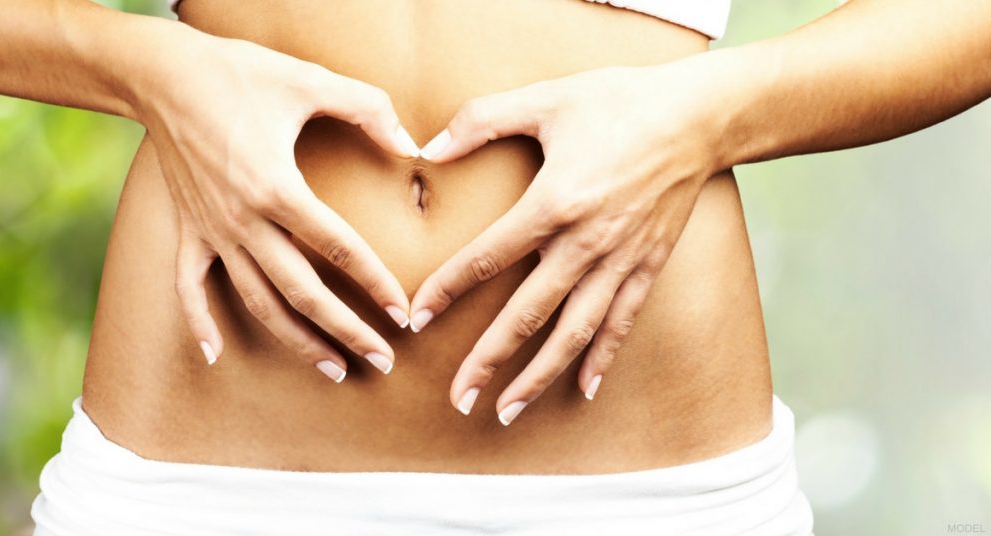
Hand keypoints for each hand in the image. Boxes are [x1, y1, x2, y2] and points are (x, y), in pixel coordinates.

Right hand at [136, 29, 420, 378]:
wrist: (161, 73)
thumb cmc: (239, 73)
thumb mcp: (309, 81)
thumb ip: (369, 109)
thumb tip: (413, 145)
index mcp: (278, 188)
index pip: (339, 249)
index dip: (376, 284)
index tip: (403, 315)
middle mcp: (244, 220)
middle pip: (303, 292)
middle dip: (347, 331)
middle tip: (382, 361)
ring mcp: (213, 231)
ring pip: (257, 301)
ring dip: (296, 340)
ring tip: (332, 369)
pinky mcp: (187, 231)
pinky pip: (189, 288)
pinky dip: (200, 323)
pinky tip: (215, 355)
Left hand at [411, 60, 723, 422]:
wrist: (700, 117)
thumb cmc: (620, 101)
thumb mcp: (547, 98)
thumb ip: (481, 120)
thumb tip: (428, 149)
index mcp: (554, 203)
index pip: (486, 258)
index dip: (446, 290)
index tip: (417, 319)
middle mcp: (586, 243)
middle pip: (526, 314)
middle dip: (488, 360)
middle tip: (458, 399)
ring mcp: (621, 261)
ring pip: (574, 333)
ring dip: (539, 376)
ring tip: (508, 411)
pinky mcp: (649, 266)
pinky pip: (622, 323)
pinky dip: (603, 358)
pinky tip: (585, 389)